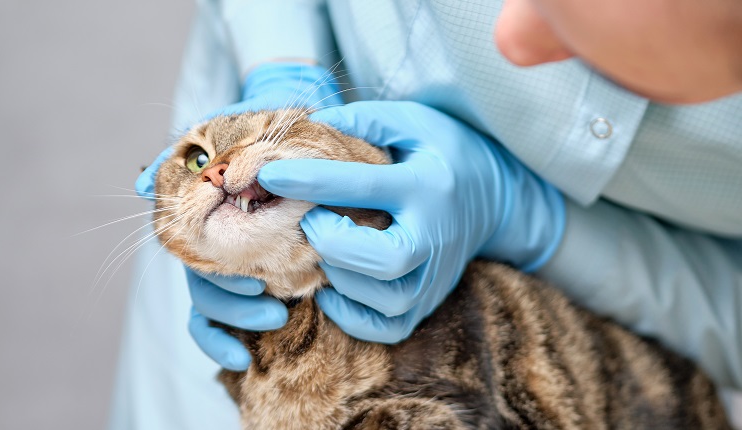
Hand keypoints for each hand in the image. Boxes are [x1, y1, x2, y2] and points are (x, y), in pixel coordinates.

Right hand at [136, 62, 344, 369]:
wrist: (285, 124)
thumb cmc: (249, 130)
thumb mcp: (220, 137)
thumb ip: (179, 159)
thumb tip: (139, 186)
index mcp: (202, 218)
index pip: (193, 258)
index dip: (217, 285)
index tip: (253, 288)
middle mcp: (213, 245)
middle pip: (207, 288)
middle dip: (235, 306)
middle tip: (274, 308)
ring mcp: (231, 260)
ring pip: (214, 304)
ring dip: (240, 321)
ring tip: (278, 316)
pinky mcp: (256, 267)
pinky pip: (227, 316)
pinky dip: (227, 340)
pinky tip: (245, 357)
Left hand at [257, 101, 565, 342]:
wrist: (494, 193)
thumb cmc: (441, 149)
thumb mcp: (408, 120)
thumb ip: (359, 122)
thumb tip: (304, 128)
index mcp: (428, 184)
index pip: (365, 186)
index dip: (310, 181)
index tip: (267, 175)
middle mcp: (437, 234)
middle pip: (387, 258)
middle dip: (334, 242)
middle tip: (310, 221)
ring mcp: (437, 274)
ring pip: (388, 299)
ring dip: (341, 278)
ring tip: (323, 249)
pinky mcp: (430, 299)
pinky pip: (390, 327)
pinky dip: (353, 316)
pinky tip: (332, 288)